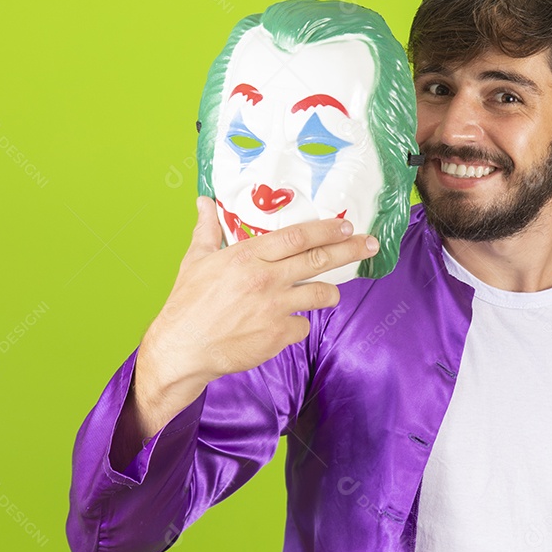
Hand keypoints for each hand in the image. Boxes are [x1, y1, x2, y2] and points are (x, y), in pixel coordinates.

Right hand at [134, 195, 377, 427]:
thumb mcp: (195, 260)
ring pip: (320, 295)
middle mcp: (266, 279)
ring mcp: (274, 309)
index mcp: (247, 256)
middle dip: (349, 250)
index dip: (326, 230)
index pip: (297, 236)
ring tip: (328, 293)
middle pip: (319, 260)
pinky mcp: (277, 336)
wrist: (181, 350)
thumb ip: (207, 229)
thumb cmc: (187, 303)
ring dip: (328, 293)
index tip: (346, 225)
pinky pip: (303, 326)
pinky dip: (298, 325)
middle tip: (369, 244)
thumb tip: (204, 201)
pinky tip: (285, 325)